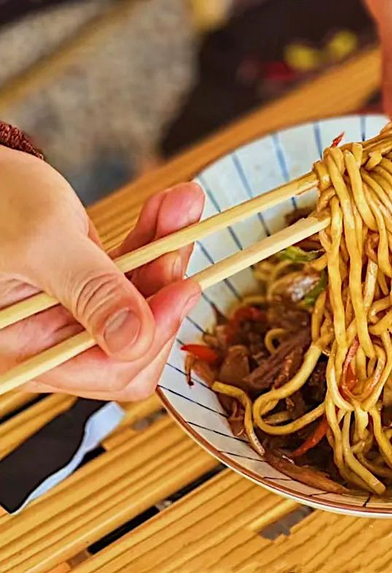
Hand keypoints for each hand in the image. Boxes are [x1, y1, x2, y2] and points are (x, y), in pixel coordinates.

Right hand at [0, 146, 202, 399]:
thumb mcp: (44, 244)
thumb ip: (92, 291)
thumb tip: (136, 340)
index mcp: (24, 354)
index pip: (109, 372)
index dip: (154, 333)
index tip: (185, 286)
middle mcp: (47, 345)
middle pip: (135, 337)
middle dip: (165, 282)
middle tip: (185, 227)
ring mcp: (68, 315)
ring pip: (142, 300)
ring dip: (165, 249)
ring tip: (181, 202)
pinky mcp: (84, 286)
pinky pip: (131, 273)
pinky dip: (152, 239)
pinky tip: (164, 208)